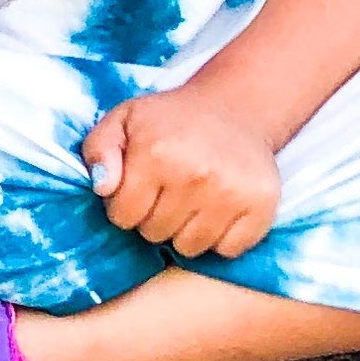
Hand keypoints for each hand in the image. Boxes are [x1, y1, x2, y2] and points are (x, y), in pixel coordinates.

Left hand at [83, 86, 282, 258]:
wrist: (233, 109)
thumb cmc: (169, 120)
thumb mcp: (122, 120)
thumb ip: (98, 151)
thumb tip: (102, 188)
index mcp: (155, 152)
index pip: (123, 216)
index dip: (122, 206)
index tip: (135, 189)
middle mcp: (194, 174)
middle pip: (154, 234)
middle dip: (152, 218)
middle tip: (164, 191)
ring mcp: (231, 193)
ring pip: (189, 248)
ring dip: (183, 231)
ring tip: (188, 200)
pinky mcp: (261, 206)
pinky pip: (227, 251)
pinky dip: (218, 238)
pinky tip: (215, 209)